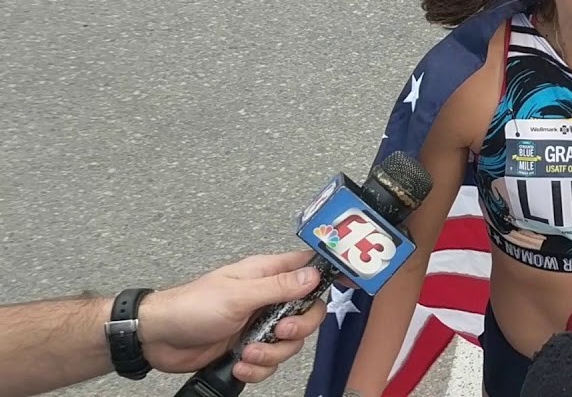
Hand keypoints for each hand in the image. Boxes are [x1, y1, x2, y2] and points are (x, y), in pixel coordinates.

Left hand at [137, 251, 325, 382]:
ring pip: (291, 343)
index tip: (348, 283)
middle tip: (278, 331)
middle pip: (309, 313)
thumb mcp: (237, 294)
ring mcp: (260, 325)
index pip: (310, 267)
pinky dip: (257, 369)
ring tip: (247, 353)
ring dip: (271, 354)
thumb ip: (278, 286)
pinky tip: (238, 364)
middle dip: (298, 329)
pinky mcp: (250, 348)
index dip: (331, 274)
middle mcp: (268, 298)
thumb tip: (313, 275)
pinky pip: (270, 363)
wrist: (159, 339)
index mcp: (267, 274)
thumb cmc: (191, 306)